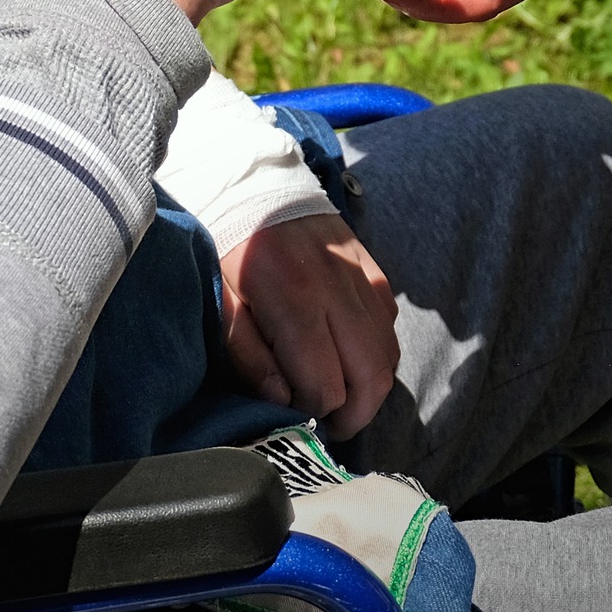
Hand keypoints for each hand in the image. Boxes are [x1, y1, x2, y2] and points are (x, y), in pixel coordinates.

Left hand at [221, 213, 398, 439]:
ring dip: (370, 388)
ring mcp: (364, 280)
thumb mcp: (222, 302)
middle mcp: (339, 292)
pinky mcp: (376, 271)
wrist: (256, 186)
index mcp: (295, 302)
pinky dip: (376, 352)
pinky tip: (347, 354)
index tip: (298, 415)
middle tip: (330, 424)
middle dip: (354, 416)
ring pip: (389, 357)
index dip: (314, 412)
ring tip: (339, 395)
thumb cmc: (230, 249)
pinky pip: (389, 327)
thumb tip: (283, 399)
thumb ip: (249, 355)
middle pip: (372, 380)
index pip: (326, 386)